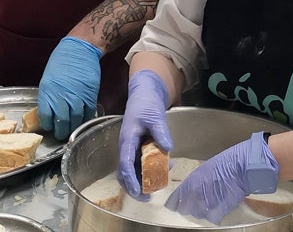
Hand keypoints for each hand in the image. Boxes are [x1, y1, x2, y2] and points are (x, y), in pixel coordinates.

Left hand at [37, 37, 101, 140]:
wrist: (80, 49)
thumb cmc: (62, 61)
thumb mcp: (48, 78)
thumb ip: (48, 96)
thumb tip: (49, 111)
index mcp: (48, 92)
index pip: (45, 117)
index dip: (47, 124)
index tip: (49, 126)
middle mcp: (62, 96)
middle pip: (61, 122)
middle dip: (60, 131)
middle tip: (61, 134)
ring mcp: (77, 97)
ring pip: (75, 121)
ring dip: (73, 128)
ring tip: (71, 130)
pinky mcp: (90, 96)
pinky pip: (87, 113)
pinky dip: (85, 120)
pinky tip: (82, 121)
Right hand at [118, 70, 172, 200]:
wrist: (144, 94)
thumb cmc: (146, 104)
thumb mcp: (155, 116)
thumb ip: (160, 132)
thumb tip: (167, 148)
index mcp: (127, 140)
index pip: (125, 164)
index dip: (130, 180)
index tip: (138, 192)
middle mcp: (127, 147)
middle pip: (125, 172)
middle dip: (134, 187)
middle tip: (147, 197)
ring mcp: (132, 148)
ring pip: (133, 170)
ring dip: (143, 180)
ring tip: (158, 186)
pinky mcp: (139, 148)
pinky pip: (142, 163)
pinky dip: (151, 169)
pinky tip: (166, 167)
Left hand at [165, 136, 278, 224]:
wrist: (241, 166)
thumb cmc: (225, 163)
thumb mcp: (204, 169)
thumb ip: (194, 182)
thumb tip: (189, 191)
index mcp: (189, 182)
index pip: (174, 201)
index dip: (175, 204)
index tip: (176, 205)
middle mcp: (194, 194)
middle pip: (185, 210)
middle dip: (190, 207)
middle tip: (199, 201)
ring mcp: (205, 204)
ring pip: (198, 215)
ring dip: (203, 211)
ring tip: (212, 203)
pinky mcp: (218, 211)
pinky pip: (211, 219)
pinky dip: (215, 215)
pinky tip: (219, 208)